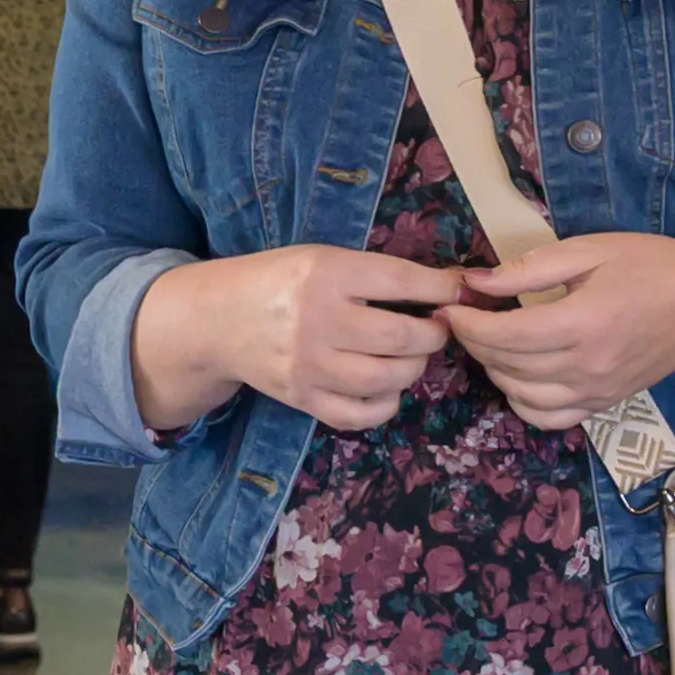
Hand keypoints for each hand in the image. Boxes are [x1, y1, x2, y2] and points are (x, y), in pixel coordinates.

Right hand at [133, 244, 467, 435]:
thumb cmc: (279, 282)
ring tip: (410, 356)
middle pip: (400, 336)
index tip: (455, 291)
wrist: (219, 320)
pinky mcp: (301, 398)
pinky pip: (359, 414)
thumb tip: (448, 286)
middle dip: (432, 335)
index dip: (440, 288)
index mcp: (324, 273)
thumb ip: (375, 274)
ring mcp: (308, 365)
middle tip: (434, 329)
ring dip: (413, 368)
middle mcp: (316, 320)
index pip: (400, 282)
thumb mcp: (321, 259)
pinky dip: (385, 404)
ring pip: (386, 378)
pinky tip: (386, 388)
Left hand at [444, 238, 674, 429]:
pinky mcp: (600, 406)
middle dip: (473, 341)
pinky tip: (516, 374)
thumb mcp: (594, 250)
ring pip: (519, 395)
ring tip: (489, 340)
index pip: (506, 335)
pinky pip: (546, 417)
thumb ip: (531, 268)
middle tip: (463, 316)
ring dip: (492, 369)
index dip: (469, 323)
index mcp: (585, 321)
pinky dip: (520, 401)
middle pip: (506, 364)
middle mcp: (587, 366)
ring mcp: (594, 393)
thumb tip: (476, 281)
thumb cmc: (654, 267)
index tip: (450, 305)